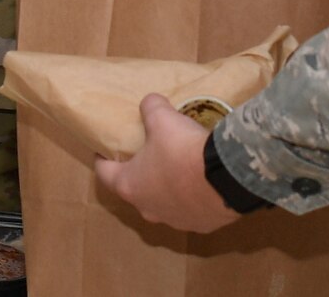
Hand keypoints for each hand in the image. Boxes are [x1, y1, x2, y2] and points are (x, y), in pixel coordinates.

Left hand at [94, 95, 241, 233]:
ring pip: (164, 203)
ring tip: (178, 168)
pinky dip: (192, 198)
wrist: (226, 179)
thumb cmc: (182, 150)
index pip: (105, 174)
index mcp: (130, 185)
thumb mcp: (162, 119)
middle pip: (135, 189)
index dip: (103, 160)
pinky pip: (191, 209)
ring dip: (167, 188)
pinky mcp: (200, 226)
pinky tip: (202, 183)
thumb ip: (150, 108)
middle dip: (139, 173)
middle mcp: (147, 208)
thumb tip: (150, 103)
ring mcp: (174, 221)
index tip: (105, 150)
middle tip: (148, 154)